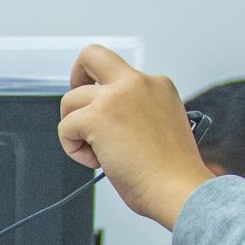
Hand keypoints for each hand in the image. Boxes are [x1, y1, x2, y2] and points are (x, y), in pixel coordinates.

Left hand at [56, 45, 215, 228]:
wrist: (179, 188)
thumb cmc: (172, 171)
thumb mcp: (162, 125)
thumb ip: (135, 112)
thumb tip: (106, 121)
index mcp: (157, 85)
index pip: (118, 73)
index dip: (105, 94)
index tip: (104, 111)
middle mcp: (137, 83)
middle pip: (91, 56)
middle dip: (76, 77)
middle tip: (79, 108)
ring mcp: (116, 96)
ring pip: (70, 100)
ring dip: (75, 129)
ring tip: (98, 153)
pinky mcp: (98, 116)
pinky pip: (65, 127)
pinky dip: (72, 148)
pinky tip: (96, 162)